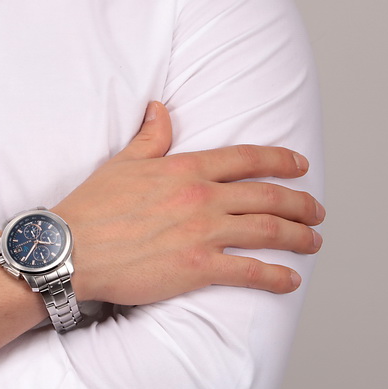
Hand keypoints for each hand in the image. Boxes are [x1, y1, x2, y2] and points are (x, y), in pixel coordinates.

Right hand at [54, 101, 323, 304]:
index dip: (281, 161)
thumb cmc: (93, 207)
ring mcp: (202, 233)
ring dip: (299, 237)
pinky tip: (291, 279)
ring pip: (268, 231)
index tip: (301, 166)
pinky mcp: (197, 268)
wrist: (71, 248)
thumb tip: (160, 109)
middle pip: (268, 197)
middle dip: (301, 203)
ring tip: (313, 241)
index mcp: (185, 168)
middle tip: (316, 211)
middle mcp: (202, 198)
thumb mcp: (123, 162)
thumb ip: (150, 136)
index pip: (246, 159)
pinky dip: (277, 276)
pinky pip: (250, 272)